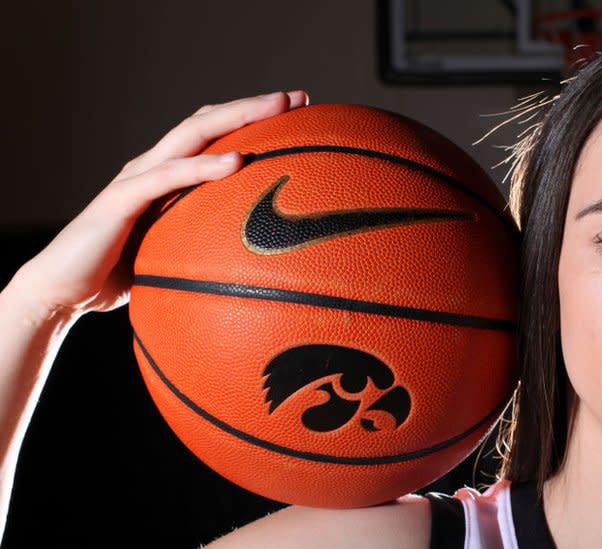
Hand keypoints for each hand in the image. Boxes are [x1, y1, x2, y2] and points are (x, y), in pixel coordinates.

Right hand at [15, 90, 307, 317]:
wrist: (62, 292)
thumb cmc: (123, 275)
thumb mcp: (178, 253)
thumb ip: (209, 244)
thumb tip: (260, 262)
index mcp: (169, 175)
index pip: (215, 134)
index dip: (253, 119)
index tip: (300, 113)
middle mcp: (154, 166)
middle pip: (209, 121)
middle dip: (254, 106)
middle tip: (299, 97)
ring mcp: (137, 177)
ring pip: (192, 133)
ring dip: (238, 117)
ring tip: (278, 108)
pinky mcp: (122, 198)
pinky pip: (169, 176)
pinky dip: (204, 166)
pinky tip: (238, 161)